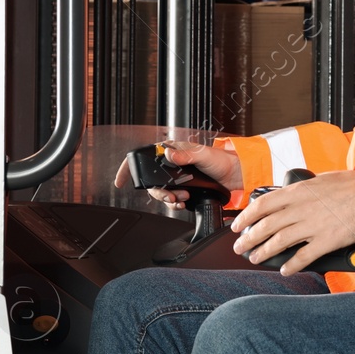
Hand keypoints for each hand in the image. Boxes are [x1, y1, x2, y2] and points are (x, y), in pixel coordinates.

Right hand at [113, 140, 243, 208]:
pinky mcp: (183, 188)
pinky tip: (183, 203)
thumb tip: (170, 154)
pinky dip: (175, 203)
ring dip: (168, 198)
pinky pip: (171, 199)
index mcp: (172, 150)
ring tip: (181, 199)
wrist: (234, 175)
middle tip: (171, 196)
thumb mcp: (203, 155)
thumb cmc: (221, 160)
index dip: (128, 168)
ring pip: (160, 192)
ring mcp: (176, 177)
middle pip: (151, 181)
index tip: (120, 181)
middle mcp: (171, 163)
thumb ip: (186, 155)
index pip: (143, 157)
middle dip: (159, 192)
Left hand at [230, 167, 354, 274]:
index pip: (262, 205)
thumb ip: (301, 191)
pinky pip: (304, 256)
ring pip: (280, 241)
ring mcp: (313, 226)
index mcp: (298, 192)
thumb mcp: (320, 180)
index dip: (246, 217)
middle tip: (240, 247)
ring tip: (255, 258)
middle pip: (266, 226)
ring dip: (264, 252)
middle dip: (249, 238)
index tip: (238, 225)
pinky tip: (284, 269)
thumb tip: (289, 198)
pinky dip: (292, 265)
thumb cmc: (352, 184)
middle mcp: (301, 209)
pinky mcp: (328, 241)